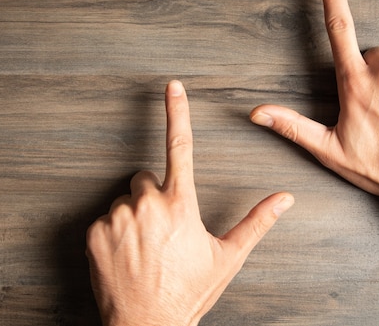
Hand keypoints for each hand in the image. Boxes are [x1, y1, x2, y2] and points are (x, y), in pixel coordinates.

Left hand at [87, 80, 293, 325]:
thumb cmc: (188, 293)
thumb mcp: (228, 258)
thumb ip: (257, 222)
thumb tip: (285, 198)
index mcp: (179, 204)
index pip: (180, 147)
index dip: (177, 112)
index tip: (172, 86)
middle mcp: (145, 204)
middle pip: (146, 178)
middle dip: (155, 194)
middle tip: (164, 230)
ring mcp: (116, 217)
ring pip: (125, 199)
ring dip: (135, 214)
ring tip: (145, 248)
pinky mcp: (93, 233)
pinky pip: (104, 219)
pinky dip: (114, 232)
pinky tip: (126, 256)